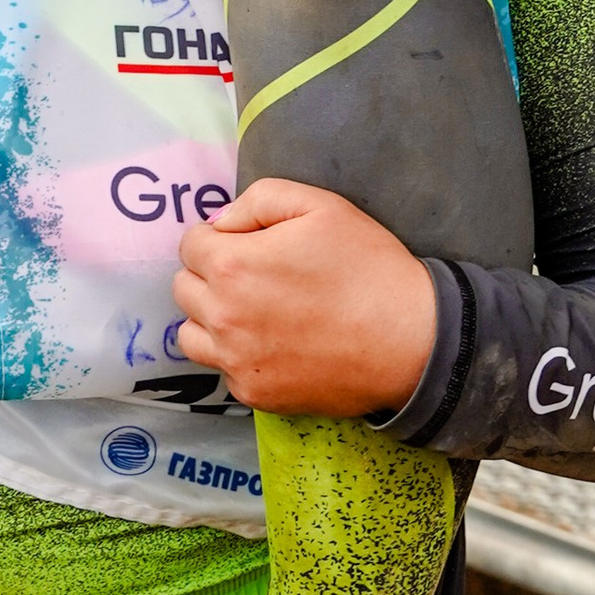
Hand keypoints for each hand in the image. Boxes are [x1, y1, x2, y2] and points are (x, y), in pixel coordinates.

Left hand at [170, 176, 437, 417]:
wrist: (410, 340)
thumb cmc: (368, 266)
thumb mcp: (320, 206)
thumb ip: (259, 200)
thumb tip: (220, 223)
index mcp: (232, 266)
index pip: (190, 245)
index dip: (219, 239)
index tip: (249, 244)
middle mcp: (222, 317)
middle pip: (184, 290)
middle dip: (209, 276)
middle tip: (254, 276)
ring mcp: (237, 362)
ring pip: (190, 336)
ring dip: (211, 319)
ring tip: (253, 312)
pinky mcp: (255, 394)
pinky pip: (223, 370)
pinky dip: (239, 356)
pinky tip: (275, 344)